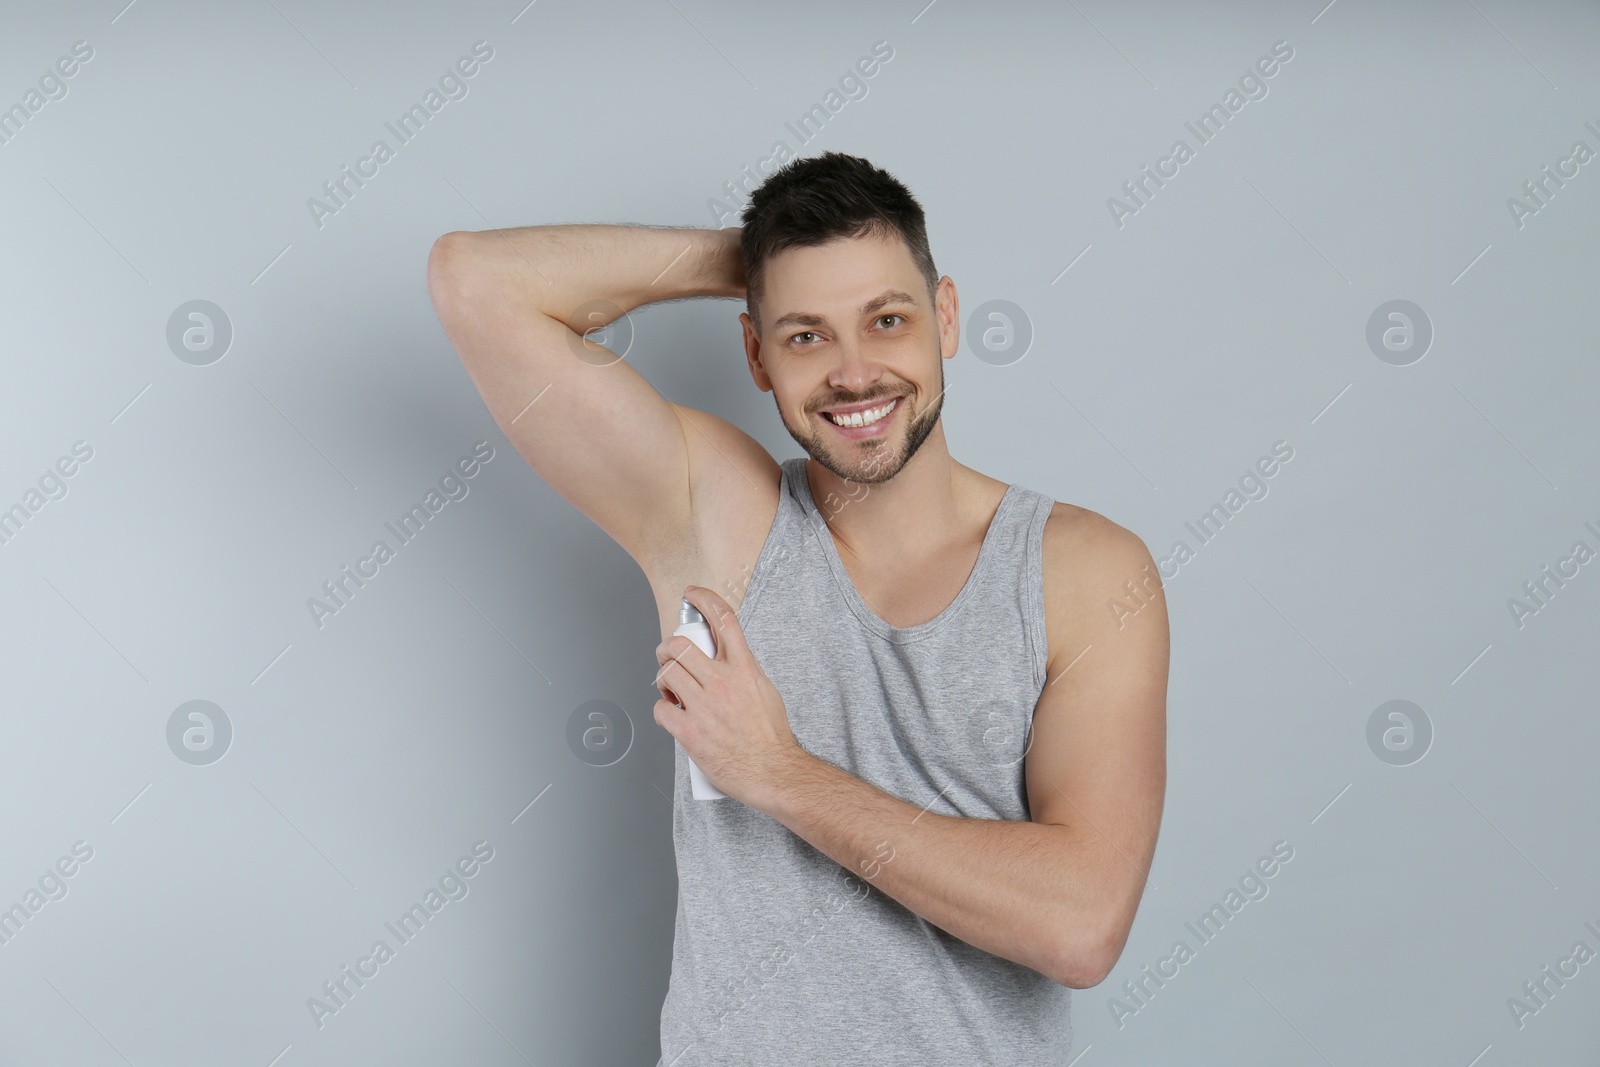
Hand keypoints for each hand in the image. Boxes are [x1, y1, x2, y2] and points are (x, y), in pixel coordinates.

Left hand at [654, 584, 803, 807]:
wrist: (772, 771)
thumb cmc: (771, 737)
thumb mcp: (765, 690)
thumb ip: (743, 671)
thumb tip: (725, 661)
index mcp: (744, 669)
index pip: (723, 620)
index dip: (704, 600)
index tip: (692, 594)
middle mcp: (722, 682)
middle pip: (680, 645)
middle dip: (666, 647)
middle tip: (667, 656)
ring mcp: (703, 706)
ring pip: (666, 673)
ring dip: (662, 678)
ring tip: (671, 689)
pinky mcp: (689, 731)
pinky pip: (660, 709)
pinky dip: (662, 710)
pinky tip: (672, 715)